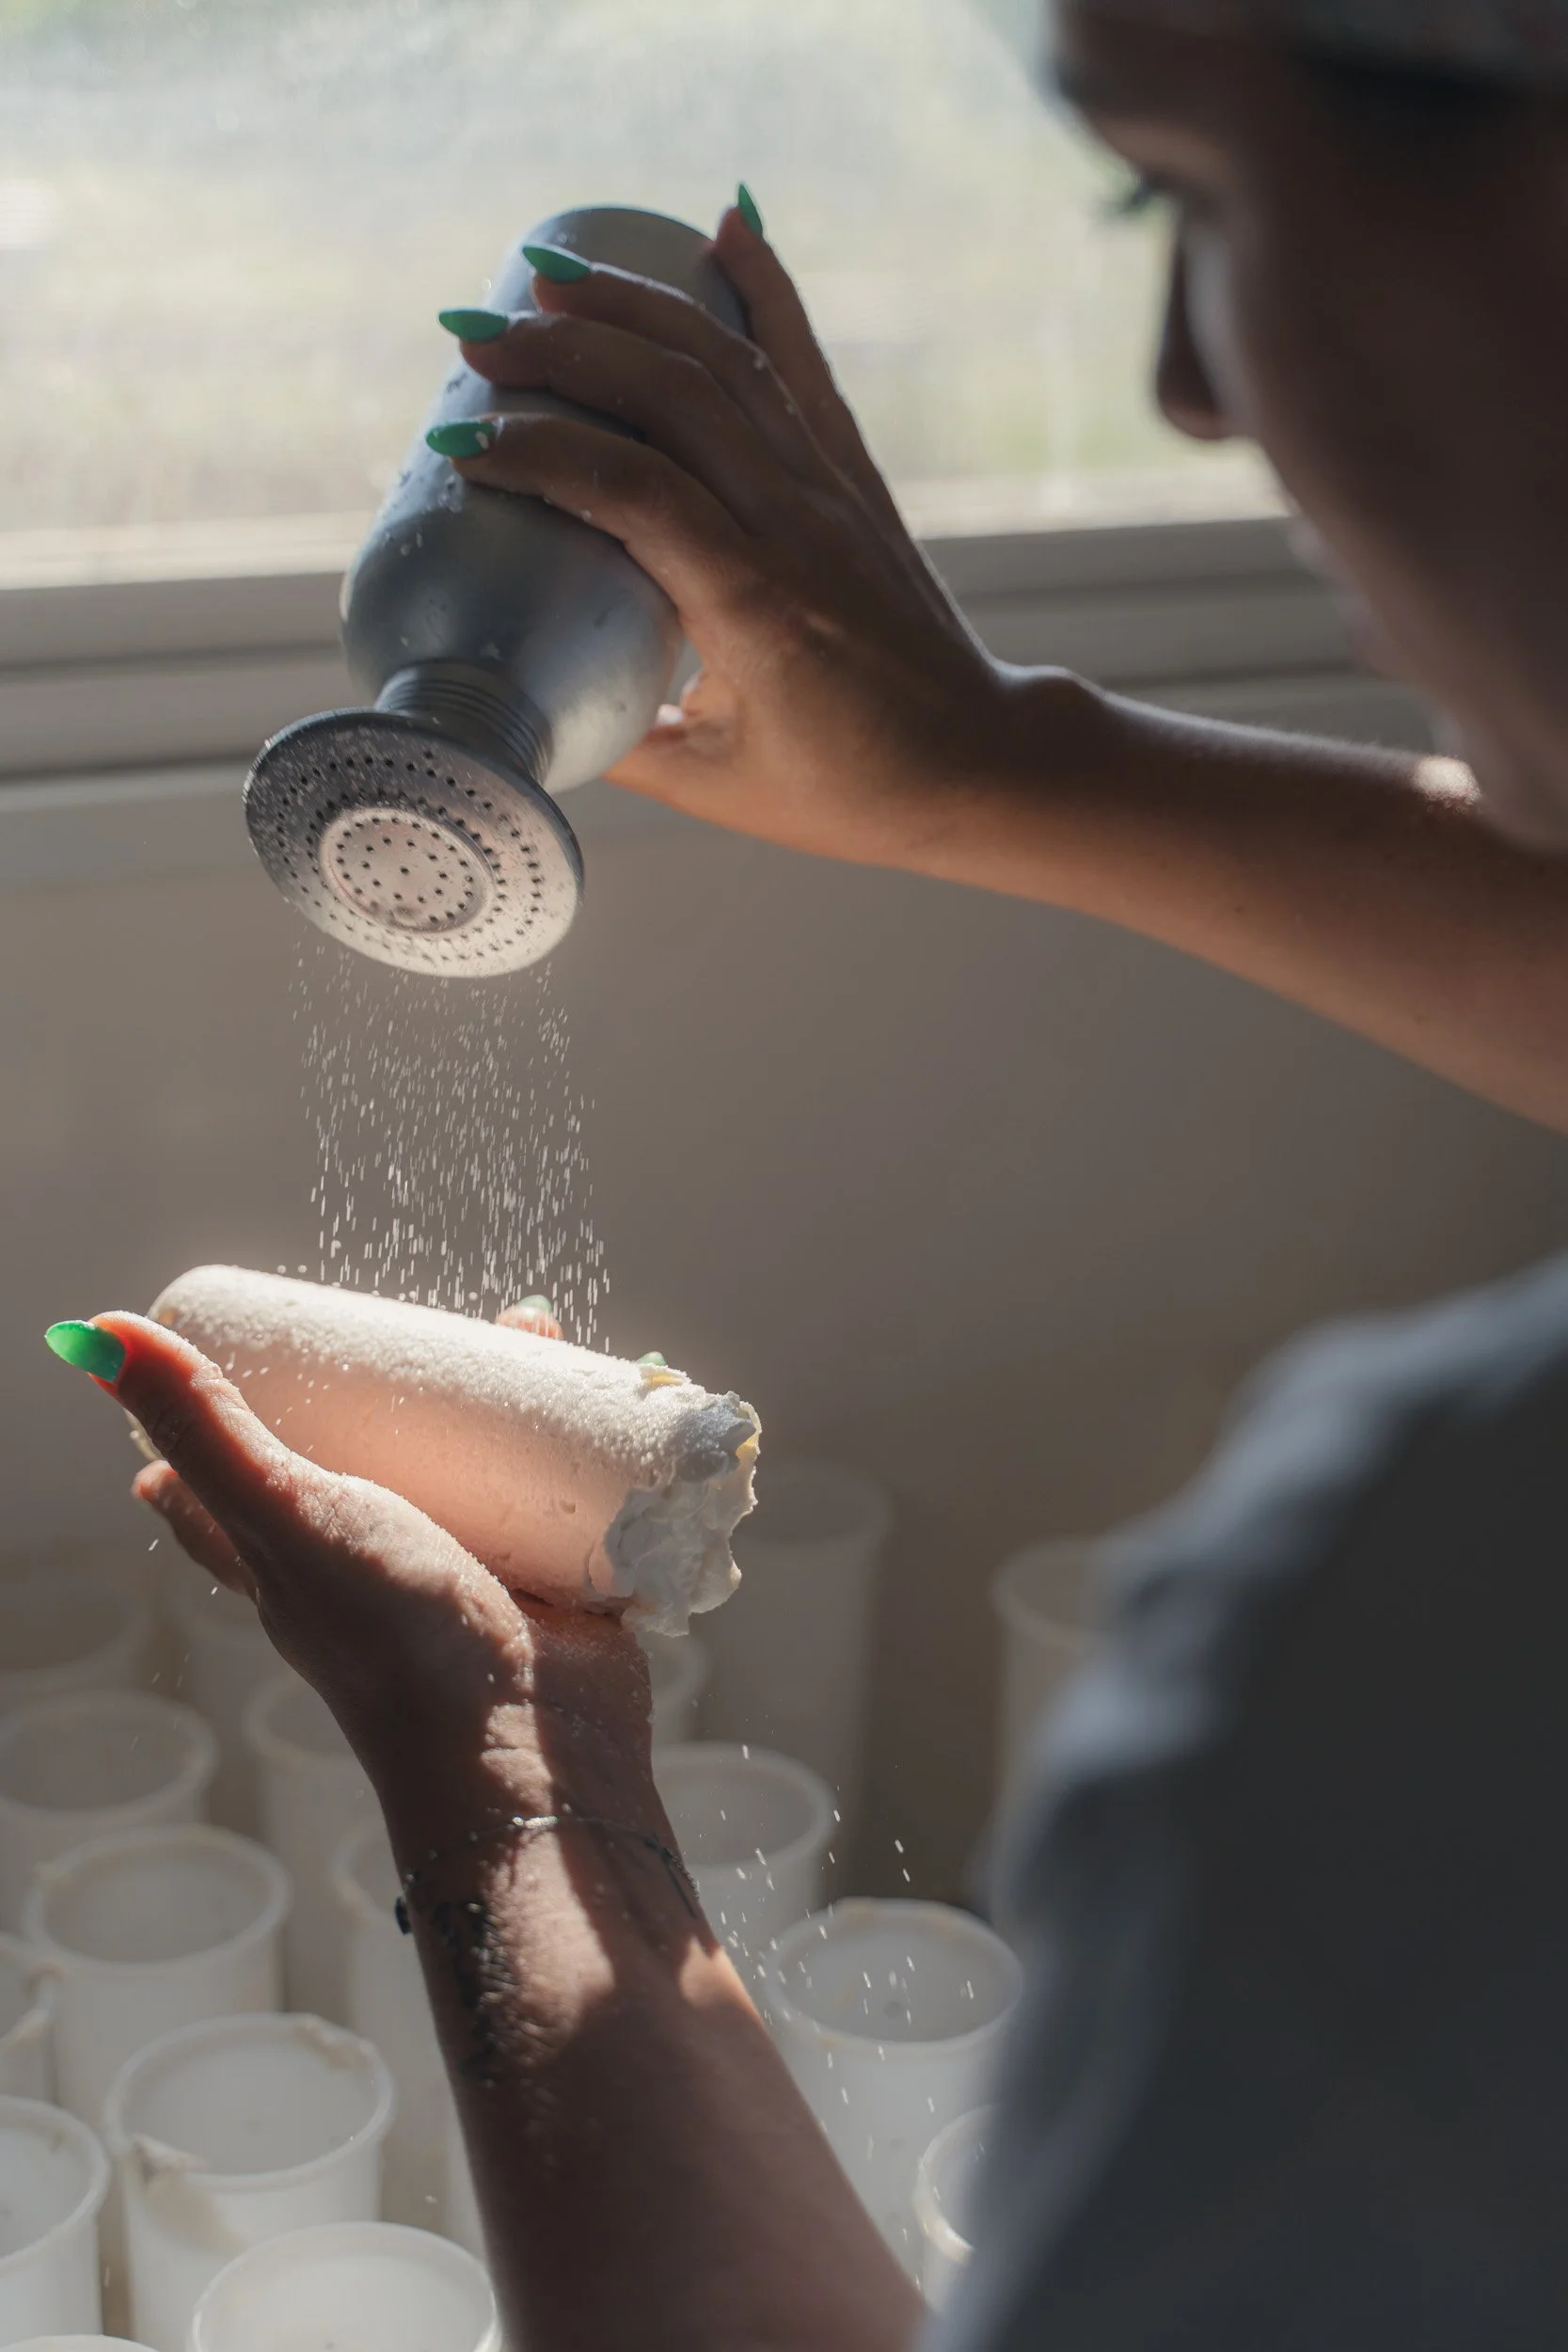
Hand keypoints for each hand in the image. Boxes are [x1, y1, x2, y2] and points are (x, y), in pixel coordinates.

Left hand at [86, 1312, 655, 1814]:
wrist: (532, 1743)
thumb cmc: (393, 1643)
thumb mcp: (288, 1516)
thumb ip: (209, 1431)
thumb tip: (96, 1335)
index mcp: (292, 1566)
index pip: (225, 1495)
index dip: (216, 1428)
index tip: (227, 1365)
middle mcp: (372, 1572)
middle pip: (364, 1464)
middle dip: (386, 1393)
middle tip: (404, 1331)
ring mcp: (464, 1578)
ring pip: (469, 1471)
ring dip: (495, 1405)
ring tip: (524, 1329)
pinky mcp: (549, 1582)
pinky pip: (555, 1500)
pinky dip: (572, 1447)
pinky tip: (594, 1396)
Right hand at [442, 201, 1057, 867]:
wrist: (978, 763)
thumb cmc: (850, 791)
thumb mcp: (715, 789)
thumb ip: (617, 747)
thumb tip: (525, 708)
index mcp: (753, 608)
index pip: (630, 491)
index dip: (537, 453)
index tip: (458, 445)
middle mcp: (796, 528)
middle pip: (671, 398)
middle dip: (564, 351)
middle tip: (479, 340)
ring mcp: (831, 492)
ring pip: (728, 363)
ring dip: (636, 306)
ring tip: (551, 274)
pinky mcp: (855, 480)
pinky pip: (805, 364)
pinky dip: (767, 287)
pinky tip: (726, 224)